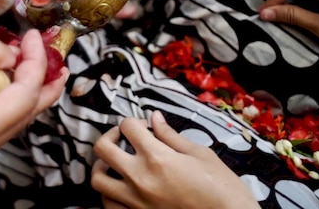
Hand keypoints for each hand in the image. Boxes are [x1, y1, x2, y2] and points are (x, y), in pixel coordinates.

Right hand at [0, 30, 68, 178]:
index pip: (21, 97)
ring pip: (11, 122)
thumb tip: (14, 55)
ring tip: (42, 66)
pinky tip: (12, 83)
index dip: (35, 64)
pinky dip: (4, 103)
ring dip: (27, 92)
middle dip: (43, 82)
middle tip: (59, 59)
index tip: (36, 38)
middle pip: (23, 115)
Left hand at [91, 111, 259, 208]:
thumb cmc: (220, 188)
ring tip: (115, 163)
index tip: (143, 126)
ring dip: (102, 166)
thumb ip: (171, 135)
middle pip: (102, 148)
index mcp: (157, 157)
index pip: (128, 126)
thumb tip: (155, 118)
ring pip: (97, 179)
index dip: (134, 121)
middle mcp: (140, 178)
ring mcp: (135, 200)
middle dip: (110, 136)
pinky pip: (108, 205)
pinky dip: (108, 194)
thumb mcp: (200, 154)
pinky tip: (120, 188)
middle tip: (122, 137)